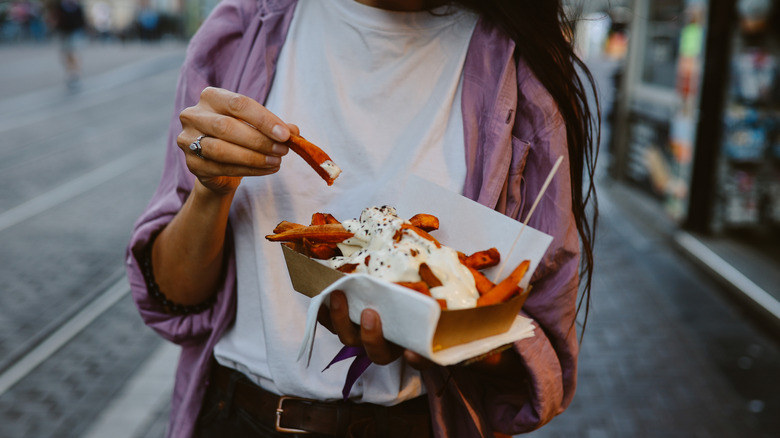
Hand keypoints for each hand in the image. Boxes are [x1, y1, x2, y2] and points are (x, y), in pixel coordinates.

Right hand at [177, 87, 294, 194]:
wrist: (219, 165)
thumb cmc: (239, 138)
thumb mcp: (257, 127)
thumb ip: (274, 126)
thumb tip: (295, 131)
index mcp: (211, 97)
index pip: (239, 103)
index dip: (264, 119)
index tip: (286, 134)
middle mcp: (194, 115)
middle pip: (228, 126)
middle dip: (260, 140)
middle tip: (283, 150)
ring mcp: (188, 140)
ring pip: (222, 149)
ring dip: (254, 157)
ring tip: (276, 162)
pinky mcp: (192, 164)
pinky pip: (221, 168)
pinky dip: (248, 170)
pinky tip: (266, 170)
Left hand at [318, 290, 433, 369]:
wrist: (385, 290)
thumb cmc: (407, 297)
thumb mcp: (419, 295)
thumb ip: (421, 295)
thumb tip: (418, 288)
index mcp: (410, 340)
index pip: (420, 359)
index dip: (417, 360)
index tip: (411, 353)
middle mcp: (385, 345)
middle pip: (377, 354)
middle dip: (371, 336)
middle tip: (369, 313)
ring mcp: (362, 338)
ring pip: (350, 340)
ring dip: (342, 320)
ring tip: (339, 297)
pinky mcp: (344, 326)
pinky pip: (331, 327)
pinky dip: (324, 315)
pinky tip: (322, 300)